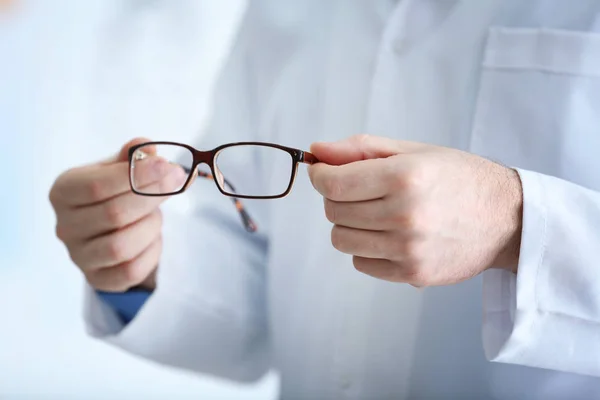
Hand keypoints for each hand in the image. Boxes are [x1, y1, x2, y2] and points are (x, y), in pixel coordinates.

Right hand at [49, 138, 186, 291]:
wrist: (111, 229)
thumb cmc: (114, 192)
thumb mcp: (120, 169)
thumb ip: (132, 156)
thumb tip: (148, 147)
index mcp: (63, 192)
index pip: (95, 186)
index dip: (135, 175)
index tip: (166, 165)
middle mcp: (65, 226)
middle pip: (113, 214)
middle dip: (152, 195)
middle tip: (177, 180)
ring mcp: (79, 256)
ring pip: (121, 246)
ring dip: (150, 225)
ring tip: (157, 213)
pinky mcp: (98, 279)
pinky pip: (131, 270)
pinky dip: (151, 251)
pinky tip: (154, 236)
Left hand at [308, 135, 522, 286]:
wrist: (507, 219)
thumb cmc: (459, 178)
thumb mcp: (413, 151)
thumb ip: (361, 149)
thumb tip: (316, 150)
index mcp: (404, 176)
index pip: (333, 184)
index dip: (320, 176)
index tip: (322, 172)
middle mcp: (405, 214)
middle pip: (334, 212)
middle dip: (337, 198)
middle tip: (360, 190)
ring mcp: (408, 249)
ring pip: (342, 240)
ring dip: (349, 225)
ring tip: (374, 214)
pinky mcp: (413, 274)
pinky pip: (361, 263)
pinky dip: (366, 249)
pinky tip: (389, 235)